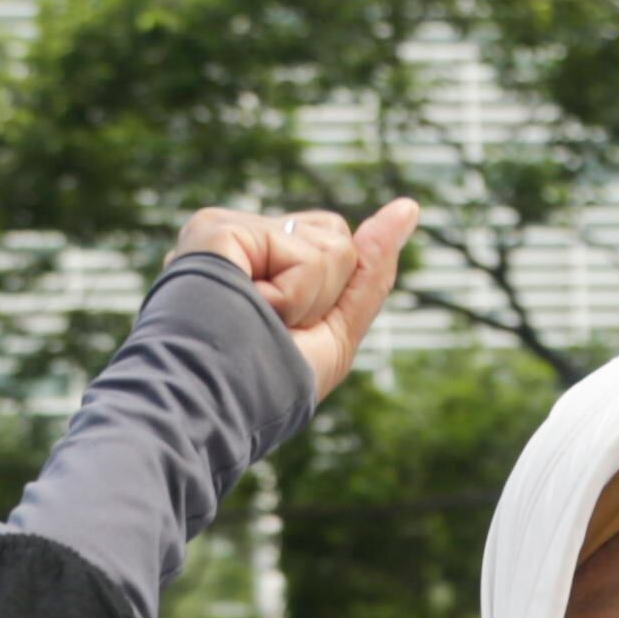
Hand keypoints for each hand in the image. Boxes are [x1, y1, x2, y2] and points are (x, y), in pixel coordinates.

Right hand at [174, 198, 421, 405]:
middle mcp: (242, 239)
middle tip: (272, 328)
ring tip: (256, 323)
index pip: (333, 246)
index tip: (285, 330)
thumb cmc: (264, 385)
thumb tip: (409, 208)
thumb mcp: (335, 331)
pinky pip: (303, 255)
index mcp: (259, 261)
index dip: (329, 296)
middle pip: (337, 239)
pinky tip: (243, 309)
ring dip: (308, 303)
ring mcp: (227, 230)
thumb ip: (372, 269)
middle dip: (327, 298)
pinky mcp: (216, 228)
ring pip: (331, 246)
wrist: (209, 409)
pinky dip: (291, 299)